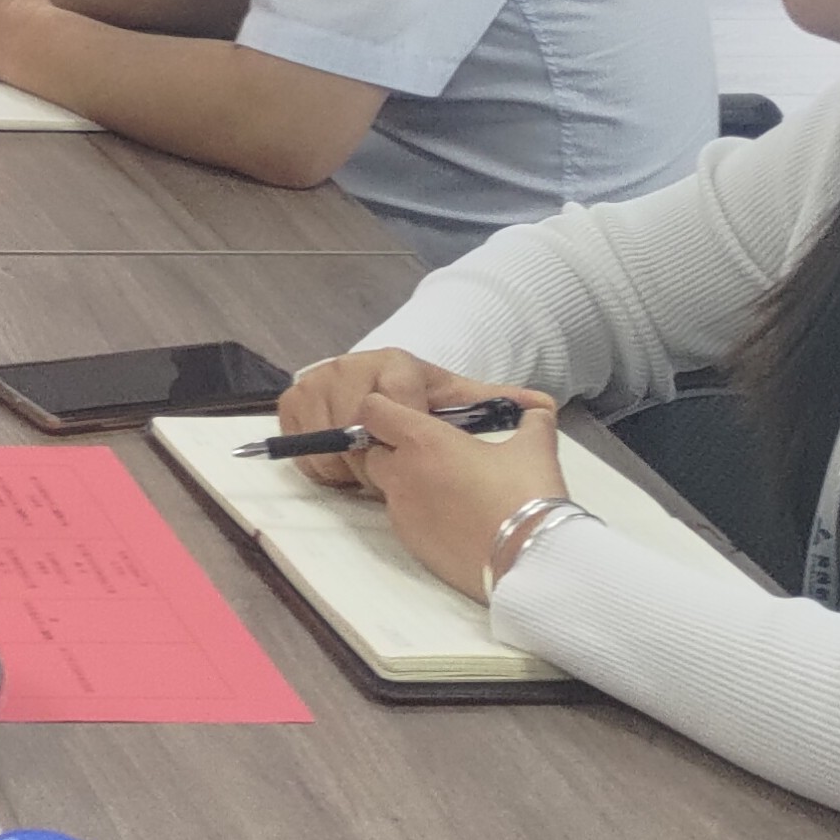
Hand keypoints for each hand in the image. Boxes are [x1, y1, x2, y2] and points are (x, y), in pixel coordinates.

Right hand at [272, 347, 530, 489]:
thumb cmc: (432, 407)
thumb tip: (544, 405)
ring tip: (368, 473)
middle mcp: (355, 363)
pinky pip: (296, 433)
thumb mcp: (468, 405)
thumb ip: (503, 404)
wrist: (390, 394)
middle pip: (351, 419)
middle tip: (388, 475)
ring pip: (323, 431)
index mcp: (399, 364)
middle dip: (371, 457)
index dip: (401, 436)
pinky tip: (340, 466)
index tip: (411, 457)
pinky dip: (316, 459)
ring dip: (344, 463)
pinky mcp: (295, 397)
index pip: (391, 402)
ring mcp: (321, 377)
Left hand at [350, 380, 568, 602]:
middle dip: (393, 449)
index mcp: (423, 442)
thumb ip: (532, 422)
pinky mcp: (411, 545)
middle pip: (374, 452)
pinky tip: (452, 518)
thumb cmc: (526, 494)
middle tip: (433, 454)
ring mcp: (402, 513)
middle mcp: (401, 474)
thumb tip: (538, 413)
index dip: (386, 408)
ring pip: (387, 488)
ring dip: (406, 483)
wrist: (530, 561)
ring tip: (447, 488)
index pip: (373, 411)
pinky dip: (418, 514)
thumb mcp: (536, 449)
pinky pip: (403, 519)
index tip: (410, 415)